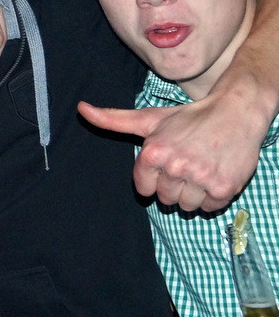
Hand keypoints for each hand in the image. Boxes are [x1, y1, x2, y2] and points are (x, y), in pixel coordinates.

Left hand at [77, 95, 262, 211]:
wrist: (236, 112)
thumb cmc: (188, 118)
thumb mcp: (149, 118)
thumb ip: (113, 119)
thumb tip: (81, 108)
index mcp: (153, 152)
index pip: (144, 189)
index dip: (155, 179)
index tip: (168, 164)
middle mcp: (175, 165)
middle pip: (165, 198)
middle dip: (175, 185)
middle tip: (188, 164)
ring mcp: (200, 177)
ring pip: (186, 206)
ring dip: (194, 193)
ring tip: (202, 168)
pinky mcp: (224, 188)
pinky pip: (210, 208)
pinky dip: (213, 196)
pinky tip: (215, 174)